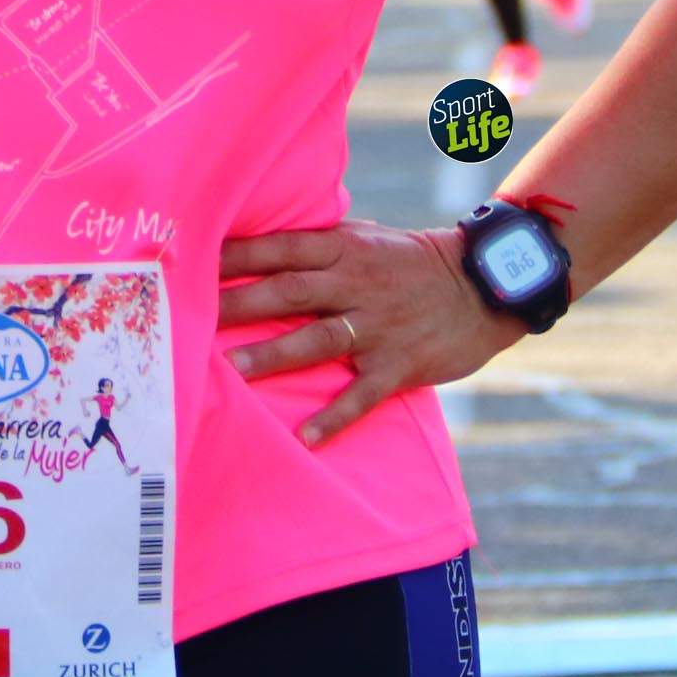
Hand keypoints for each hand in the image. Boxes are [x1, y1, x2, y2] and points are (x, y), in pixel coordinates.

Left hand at [219, 219, 523, 445]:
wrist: (485, 286)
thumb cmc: (412, 261)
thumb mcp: (367, 238)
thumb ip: (318, 243)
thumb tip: (257, 243)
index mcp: (345, 249)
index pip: (282, 247)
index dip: (237, 255)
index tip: (193, 261)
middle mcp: (357, 284)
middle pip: (290, 291)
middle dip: (241, 303)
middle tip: (191, 315)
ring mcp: (378, 326)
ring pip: (319, 339)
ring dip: (274, 355)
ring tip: (232, 368)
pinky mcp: (399, 365)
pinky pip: (362, 394)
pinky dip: (335, 417)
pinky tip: (305, 438)